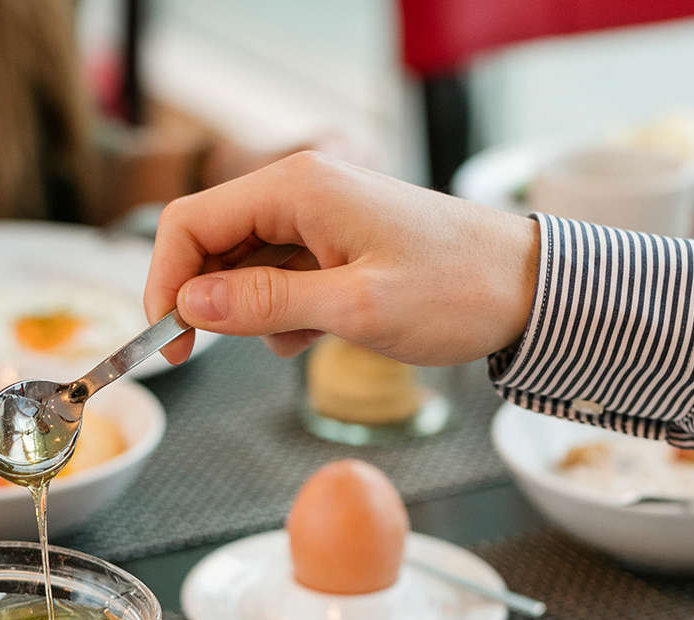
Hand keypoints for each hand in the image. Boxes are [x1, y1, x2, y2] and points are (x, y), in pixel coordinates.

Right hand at [144, 151, 539, 365]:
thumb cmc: (455, 289)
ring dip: (248, 313)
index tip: (167, 343)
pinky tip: (315, 336)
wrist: (530, 290)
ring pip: (242, 266)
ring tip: (298, 340)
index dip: (163, 284)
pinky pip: (277, 278)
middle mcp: (300, 193)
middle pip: (209, 243)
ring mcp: (318, 219)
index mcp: (297, 189)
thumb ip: (266, 304)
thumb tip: (190, 304)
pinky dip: (280, 314)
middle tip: (207, 356)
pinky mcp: (334, 245)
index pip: (189, 224)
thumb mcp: (354, 308)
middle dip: (202, 302)